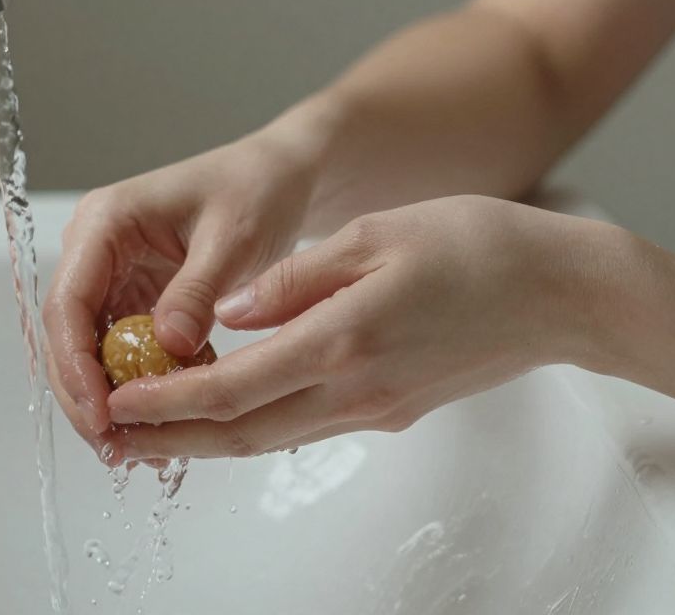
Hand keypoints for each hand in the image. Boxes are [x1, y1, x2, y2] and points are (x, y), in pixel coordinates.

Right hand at [42, 128, 321, 448]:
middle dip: (88, 397)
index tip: (101, 414)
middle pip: (70, 337)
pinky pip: (128, 354)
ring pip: (95, 354)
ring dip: (116, 401)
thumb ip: (197, 290)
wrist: (279, 178)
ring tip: (145, 452)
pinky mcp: (137, 301)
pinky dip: (146, 389)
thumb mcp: (233, 238)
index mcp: (104, 223)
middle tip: (116, 450)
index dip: (75, 365)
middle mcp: (96, 252)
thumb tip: (166, 347)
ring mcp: (113, 278)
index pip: (68, 303)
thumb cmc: (256, 190)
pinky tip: (170, 427)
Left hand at [98, 194, 612, 463]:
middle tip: (112, 437)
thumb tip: (234, 310)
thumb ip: (297, 277)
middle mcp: (354, 389)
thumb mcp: (378, 234)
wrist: (562, 295)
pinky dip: (258, 423)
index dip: (165, 402)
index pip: (230, 387)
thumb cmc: (482, 247)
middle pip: (241, 433)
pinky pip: (308, 425)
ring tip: (155, 430)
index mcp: (342, 340)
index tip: (115, 402)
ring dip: (208, 440)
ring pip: (272, 437)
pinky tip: (234, 407)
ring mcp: (376, 408)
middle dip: (170, 439)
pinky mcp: (394, 409)